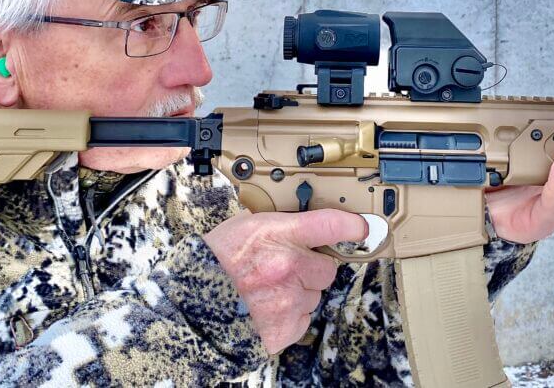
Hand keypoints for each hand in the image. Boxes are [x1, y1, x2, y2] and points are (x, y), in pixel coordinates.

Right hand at [204, 209, 368, 353]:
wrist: (190, 302)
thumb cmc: (213, 261)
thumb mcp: (244, 227)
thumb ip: (280, 226)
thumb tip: (307, 229)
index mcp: (277, 234)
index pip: (330, 225)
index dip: (352, 227)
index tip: (363, 229)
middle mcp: (288, 266)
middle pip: (327, 268)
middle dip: (311, 269)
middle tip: (284, 270)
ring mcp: (289, 300)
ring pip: (314, 296)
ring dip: (298, 294)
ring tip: (268, 291)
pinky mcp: (285, 328)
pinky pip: (303, 320)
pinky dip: (289, 317)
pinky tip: (267, 309)